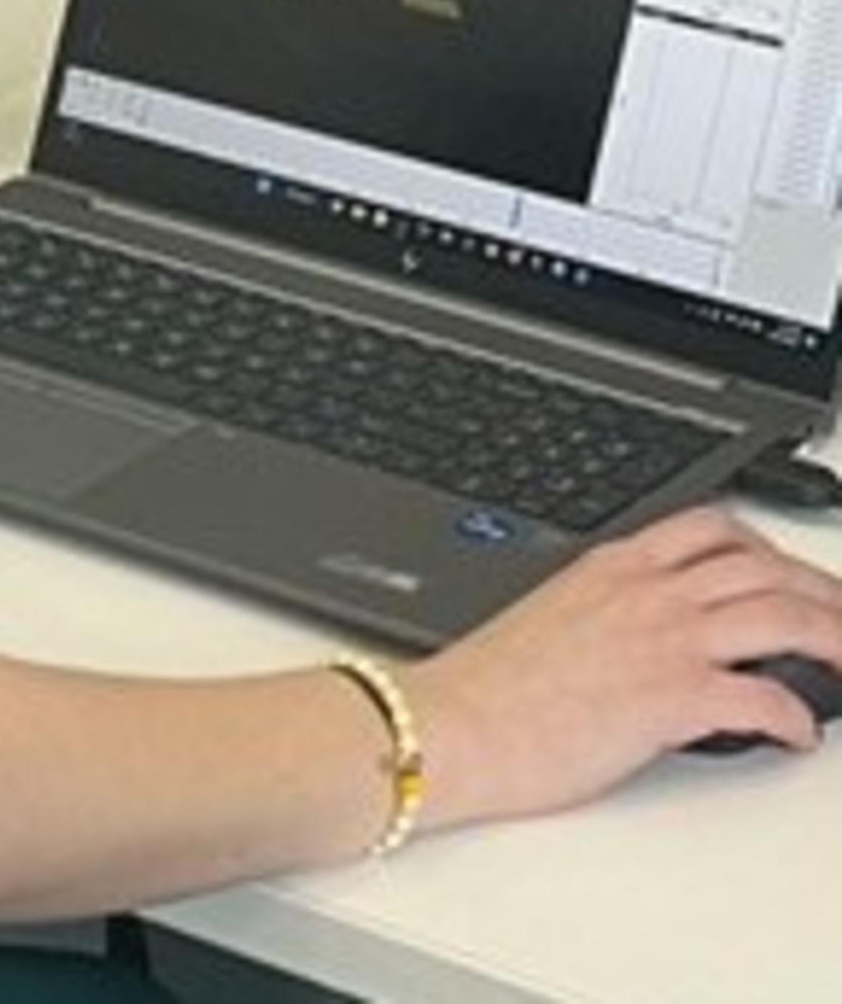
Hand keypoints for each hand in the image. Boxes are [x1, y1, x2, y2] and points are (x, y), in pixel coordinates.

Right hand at [407, 505, 841, 829]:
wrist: (457, 723)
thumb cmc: (489, 685)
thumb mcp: (552, 617)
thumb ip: (608, 610)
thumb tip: (644, 635)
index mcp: (613, 565)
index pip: (712, 528)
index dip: (769, 547)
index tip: (790, 572)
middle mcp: (646, 592)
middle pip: (764, 567)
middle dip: (821, 591)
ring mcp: (663, 640)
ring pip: (782, 615)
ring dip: (833, 638)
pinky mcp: (673, 699)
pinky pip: (764, 698)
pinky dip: (797, 717)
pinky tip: (799, 733)